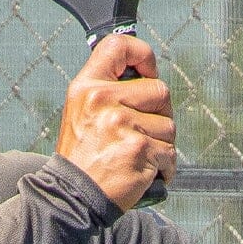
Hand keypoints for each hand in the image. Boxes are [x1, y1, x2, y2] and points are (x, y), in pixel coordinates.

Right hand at [55, 30, 176, 209]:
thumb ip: (107, 90)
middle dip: (159, 114)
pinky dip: (163, 168)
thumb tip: (146, 75)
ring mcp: (122, 124)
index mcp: (87, 87)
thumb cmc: (82, 158)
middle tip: (141, 134)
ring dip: (161, 145)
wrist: (72, 197)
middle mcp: (103, 100)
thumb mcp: (80, 112)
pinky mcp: (140, 148)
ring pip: (169, 125)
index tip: (148, 72)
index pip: (119, 46)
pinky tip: (143, 173)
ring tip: (137, 157)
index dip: (143, 55)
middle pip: (160, 91)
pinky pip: (170, 152)